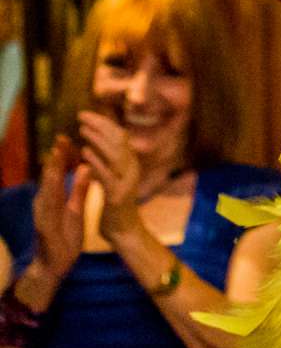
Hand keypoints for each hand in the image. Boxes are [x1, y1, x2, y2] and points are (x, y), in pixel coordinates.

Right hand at [28, 137, 84, 280]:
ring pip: (46, 192)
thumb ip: (79, 190)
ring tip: (54, 158)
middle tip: (61, 138)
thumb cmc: (64, 237)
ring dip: (50, 175)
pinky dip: (48, 201)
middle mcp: (45, 204)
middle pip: (50, 178)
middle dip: (55, 160)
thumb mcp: (77, 210)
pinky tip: (49, 191)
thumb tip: (85, 167)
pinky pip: (47, 213)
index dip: (63, 157)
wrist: (53, 265)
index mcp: (55, 199)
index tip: (68, 138)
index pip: (59, 174)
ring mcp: (43, 216)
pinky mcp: (44, 229)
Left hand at [75, 113, 142, 243]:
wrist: (125, 233)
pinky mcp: (118, 195)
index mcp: (130, 165)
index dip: (103, 123)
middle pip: (119, 140)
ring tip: (82, 130)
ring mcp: (127, 182)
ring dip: (98, 139)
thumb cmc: (116, 207)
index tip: (85, 115)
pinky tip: (84, 152)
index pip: (120, 136)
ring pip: (115, 154)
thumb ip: (110, 163)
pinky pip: (107, 174)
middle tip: (81, 116)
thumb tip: (97, 144)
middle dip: (100, 126)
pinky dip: (96, 161)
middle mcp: (132, 170)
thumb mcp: (115, 180)